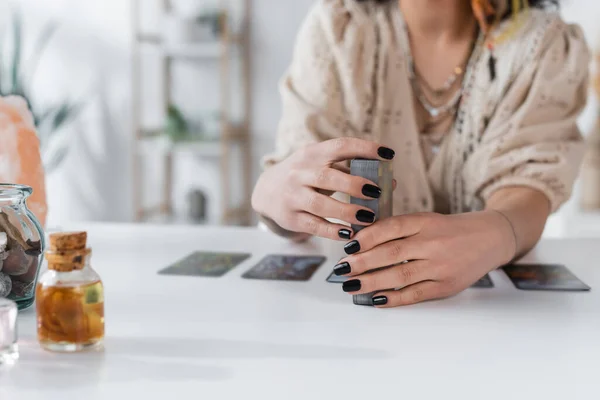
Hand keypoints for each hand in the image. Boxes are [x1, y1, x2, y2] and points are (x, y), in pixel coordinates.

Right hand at [252, 138, 394, 240]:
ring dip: (346, 211)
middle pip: (327, 177)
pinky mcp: (290, 217)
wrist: (266, 191)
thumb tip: (391, 182)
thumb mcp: (321, 166)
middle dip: (354, 184)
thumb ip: (352, 172)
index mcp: (312, 154)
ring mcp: (293, 196)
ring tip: (369, 217)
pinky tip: (350, 233)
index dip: (365, 149)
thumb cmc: (305, 177)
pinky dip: (333, 230)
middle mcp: (300, 172)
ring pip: (320, 204)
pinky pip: (313, 225)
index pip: (340, 146)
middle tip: (377, 192)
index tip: (388, 154)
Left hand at [334, 211, 516, 306]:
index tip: (347, 245)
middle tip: (342, 268)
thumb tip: (360, 240)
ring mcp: (441, 266)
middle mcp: (433, 242)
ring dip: (372, 282)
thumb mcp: (426, 219)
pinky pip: (416, 294)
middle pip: (391, 253)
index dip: (366, 237)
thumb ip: (398, 228)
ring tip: (351, 285)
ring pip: (400, 276)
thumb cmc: (449, 229)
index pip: (391, 227)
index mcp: (425, 221)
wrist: (491, 238)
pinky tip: (375, 299)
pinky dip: (394, 298)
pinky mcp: (447, 286)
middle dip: (362, 262)